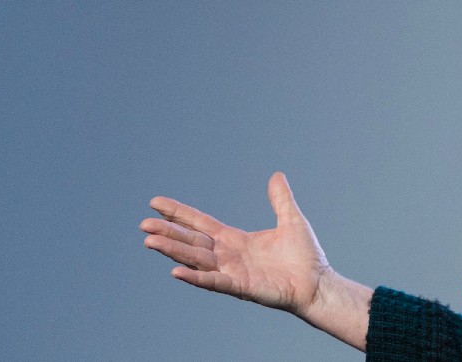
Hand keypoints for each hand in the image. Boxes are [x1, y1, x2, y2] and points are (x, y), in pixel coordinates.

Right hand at [140, 172, 328, 316]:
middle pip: (192, 241)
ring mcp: (232, 272)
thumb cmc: (304, 256)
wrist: (318, 284)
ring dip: (174, 251)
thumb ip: (280, 199)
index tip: (156, 203)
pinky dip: (195, 277)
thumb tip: (276, 175)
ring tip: (150, 242)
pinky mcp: (241, 287)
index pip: (201, 224)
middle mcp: (228, 255)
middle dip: (168, 232)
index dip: (179, 213)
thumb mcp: (291, 220)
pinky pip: (213, 281)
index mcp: (236, 239)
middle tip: (143, 224)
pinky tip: (175, 271)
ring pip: (196, 259)